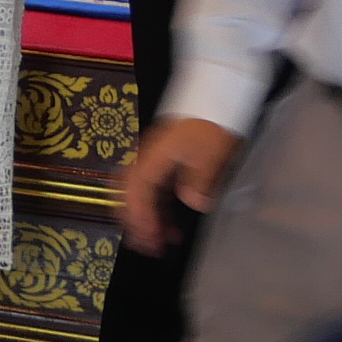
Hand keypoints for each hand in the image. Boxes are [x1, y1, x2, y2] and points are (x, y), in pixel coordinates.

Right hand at [117, 116, 241, 254]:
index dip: (142, 215)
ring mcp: (155, 160)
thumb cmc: (213, 122)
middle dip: (134, 221)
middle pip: (126, 193)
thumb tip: (193, 202)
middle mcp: (148, 159)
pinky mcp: (165, 162)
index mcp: (155, 156)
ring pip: (138, 194)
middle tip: (150, 246)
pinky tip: (171, 225)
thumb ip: (202, 178)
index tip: (152, 237)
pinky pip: (152, 191)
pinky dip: (156, 210)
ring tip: (162, 243)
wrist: (216, 94)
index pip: (138, 189)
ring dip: (146, 219)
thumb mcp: (213, 151)